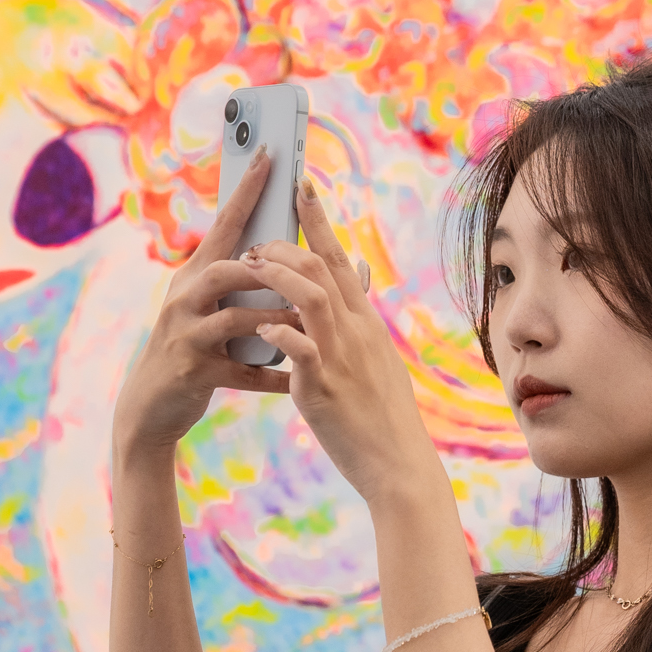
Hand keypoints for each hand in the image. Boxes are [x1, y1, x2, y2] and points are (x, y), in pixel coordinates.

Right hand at [112, 148, 296, 456]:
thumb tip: (285, 256)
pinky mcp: (193, 372)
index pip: (224, 225)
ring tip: (307, 323)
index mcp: (195, 277)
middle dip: (266, 267)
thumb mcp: (209, 310)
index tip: (271, 154)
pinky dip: (271, 376)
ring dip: (275, 319)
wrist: (151, 405)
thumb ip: (243, 285)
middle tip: (302, 263)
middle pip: (227, 270)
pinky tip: (294, 380)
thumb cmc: (192, 350)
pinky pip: (241, 372)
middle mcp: (185, 298)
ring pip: (236, 319)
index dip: (247, 191)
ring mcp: (186, 335)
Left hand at [236, 181, 438, 504]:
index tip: (301, 187)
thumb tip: (356, 284)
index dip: (318, 221)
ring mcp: (340, 358)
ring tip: (252, 268)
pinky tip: (261, 329)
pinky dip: (279, 333)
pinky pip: (300, 349)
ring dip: (277, 276)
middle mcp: (356, 332)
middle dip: (284, 244)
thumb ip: (360, 323)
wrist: (399, 464)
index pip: (341, 260)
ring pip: (310, 296)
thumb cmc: (383, 416)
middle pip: (322, 268)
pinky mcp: (323, 389)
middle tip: (257, 240)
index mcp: (365, 324)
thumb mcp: (377, 361)